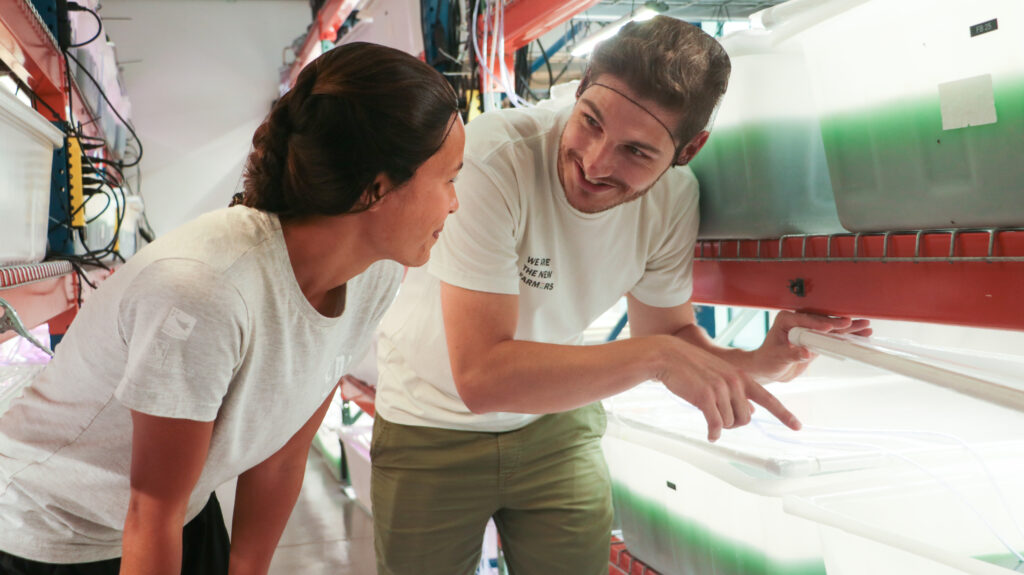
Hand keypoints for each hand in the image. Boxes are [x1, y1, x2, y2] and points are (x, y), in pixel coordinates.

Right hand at [652, 336, 800, 441]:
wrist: (669, 356)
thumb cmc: (692, 367)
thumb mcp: (720, 376)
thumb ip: (738, 392)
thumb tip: (751, 412)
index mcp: (741, 377)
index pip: (769, 399)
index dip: (784, 414)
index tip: (797, 426)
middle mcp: (735, 382)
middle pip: (745, 418)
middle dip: (733, 422)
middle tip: (718, 416)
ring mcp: (721, 389)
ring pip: (730, 422)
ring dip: (719, 424)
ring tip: (707, 413)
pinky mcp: (705, 397)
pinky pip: (716, 425)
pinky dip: (713, 433)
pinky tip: (710, 435)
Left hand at [750, 311, 872, 382]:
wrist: (768, 369)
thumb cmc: (767, 361)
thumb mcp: (778, 358)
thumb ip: (791, 355)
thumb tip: (805, 353)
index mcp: (786, 319)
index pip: (806, 320)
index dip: (819, 324)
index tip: (830, 328)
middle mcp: (799, 322)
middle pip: (822, 322)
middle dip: (839, 323)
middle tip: (853, 323)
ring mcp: (810, 330)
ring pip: (831, 328)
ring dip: (848, 328)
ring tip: (865, 326)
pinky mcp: (817, 340)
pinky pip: (833, 338)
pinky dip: (846, 338)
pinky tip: (860, 336)